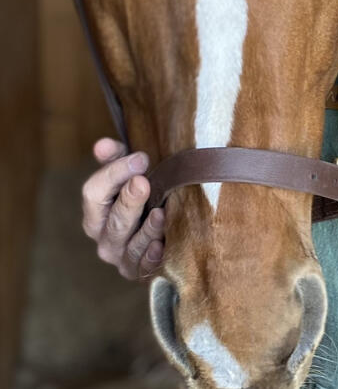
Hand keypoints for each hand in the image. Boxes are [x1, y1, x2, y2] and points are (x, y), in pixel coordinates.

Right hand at [82, 138, 164, 279]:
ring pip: (131, 246)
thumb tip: (102, 145)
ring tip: (160, 212)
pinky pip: (145, 268)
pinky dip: (153, 257)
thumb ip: (115, 157)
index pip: (94, 193)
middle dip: (128, 201)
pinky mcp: (141, 272)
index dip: (115, 174)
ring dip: (146, 230)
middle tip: (143, 182)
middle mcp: (104, 238)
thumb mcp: (127, 172)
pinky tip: (164, 244)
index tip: (140, 158)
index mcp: (95, 212)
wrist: (160, 225)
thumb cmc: (140, 193)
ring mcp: (122, 258)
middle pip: (113, 221)